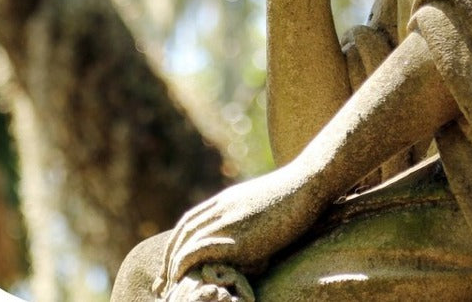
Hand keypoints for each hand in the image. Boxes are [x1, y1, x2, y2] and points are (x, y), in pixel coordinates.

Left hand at [153, 166, 319, 297]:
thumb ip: (250, 218)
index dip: (177, 242)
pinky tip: (182, 279)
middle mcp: (222, 208)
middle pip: (183, 232)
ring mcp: (227, 221)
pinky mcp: (236, 237)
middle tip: (163, 281)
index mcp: (227, 199)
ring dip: (173, 266)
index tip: (171, 263)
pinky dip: (185, 265)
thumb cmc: (296, 195)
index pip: (190, 221)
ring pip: (186, 243)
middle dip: (169, 257)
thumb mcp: (265, 204)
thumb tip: (250, 242)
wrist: (308, 184)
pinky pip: (198, 251)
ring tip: (170, 286)